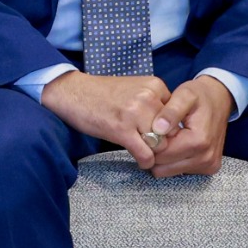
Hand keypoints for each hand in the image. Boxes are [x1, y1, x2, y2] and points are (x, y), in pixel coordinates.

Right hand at [39, 70, 173, 169]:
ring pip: (161, 144)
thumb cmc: (101, 93)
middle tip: (154, 149)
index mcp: (155, 86)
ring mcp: (135, 113)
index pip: (177, 115)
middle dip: (163, 143)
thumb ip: (154, 102)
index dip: (169, 129)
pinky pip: (146, 154)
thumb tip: (168, 127)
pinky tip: (140, 160)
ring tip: (146, 154)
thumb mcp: (134, 89)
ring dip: (155, 153)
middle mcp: (148, 98)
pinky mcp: (122, 129)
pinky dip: (145, 161)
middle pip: (171, 131)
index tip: (161, 137)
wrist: (71, 92)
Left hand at [143, 74, 232, 177]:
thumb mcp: (185, 95)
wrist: (220, 100)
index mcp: (199, 141)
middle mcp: (206, 158)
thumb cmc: (200, 96)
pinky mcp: (209, 168)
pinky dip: (173, 160)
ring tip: (166, 138)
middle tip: (155, 134)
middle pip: (163, 167)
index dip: (150, 143)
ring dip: (163, 158)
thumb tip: (158, 129)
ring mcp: (208, 165)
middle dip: (155, 152)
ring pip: (169, 171)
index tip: (149, 130)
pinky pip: (179, 171)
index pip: (161, 154)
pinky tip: (176, 144)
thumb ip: (170, 111)